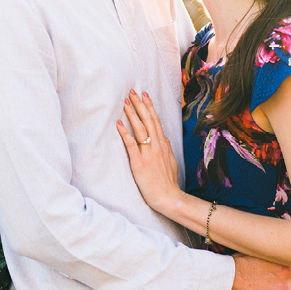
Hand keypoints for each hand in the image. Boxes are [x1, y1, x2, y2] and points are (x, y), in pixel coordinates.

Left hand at [117, 90, 182, 215]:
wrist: (169, 197)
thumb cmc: (168, 182)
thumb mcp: (171, 161)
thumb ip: (167, 148)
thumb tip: (164, 138)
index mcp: (164, 145)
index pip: (156, 121)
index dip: (149, 107)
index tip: (144, 95)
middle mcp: (157, 146)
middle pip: (148, 121)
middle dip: (140, 105)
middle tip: (132, 92)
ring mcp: (148, 154)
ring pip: (140, 129)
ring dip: (132, 115)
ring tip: (125, 103)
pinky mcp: (139, 163)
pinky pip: (131, 145)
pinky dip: (125, 133)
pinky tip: (119, 124)